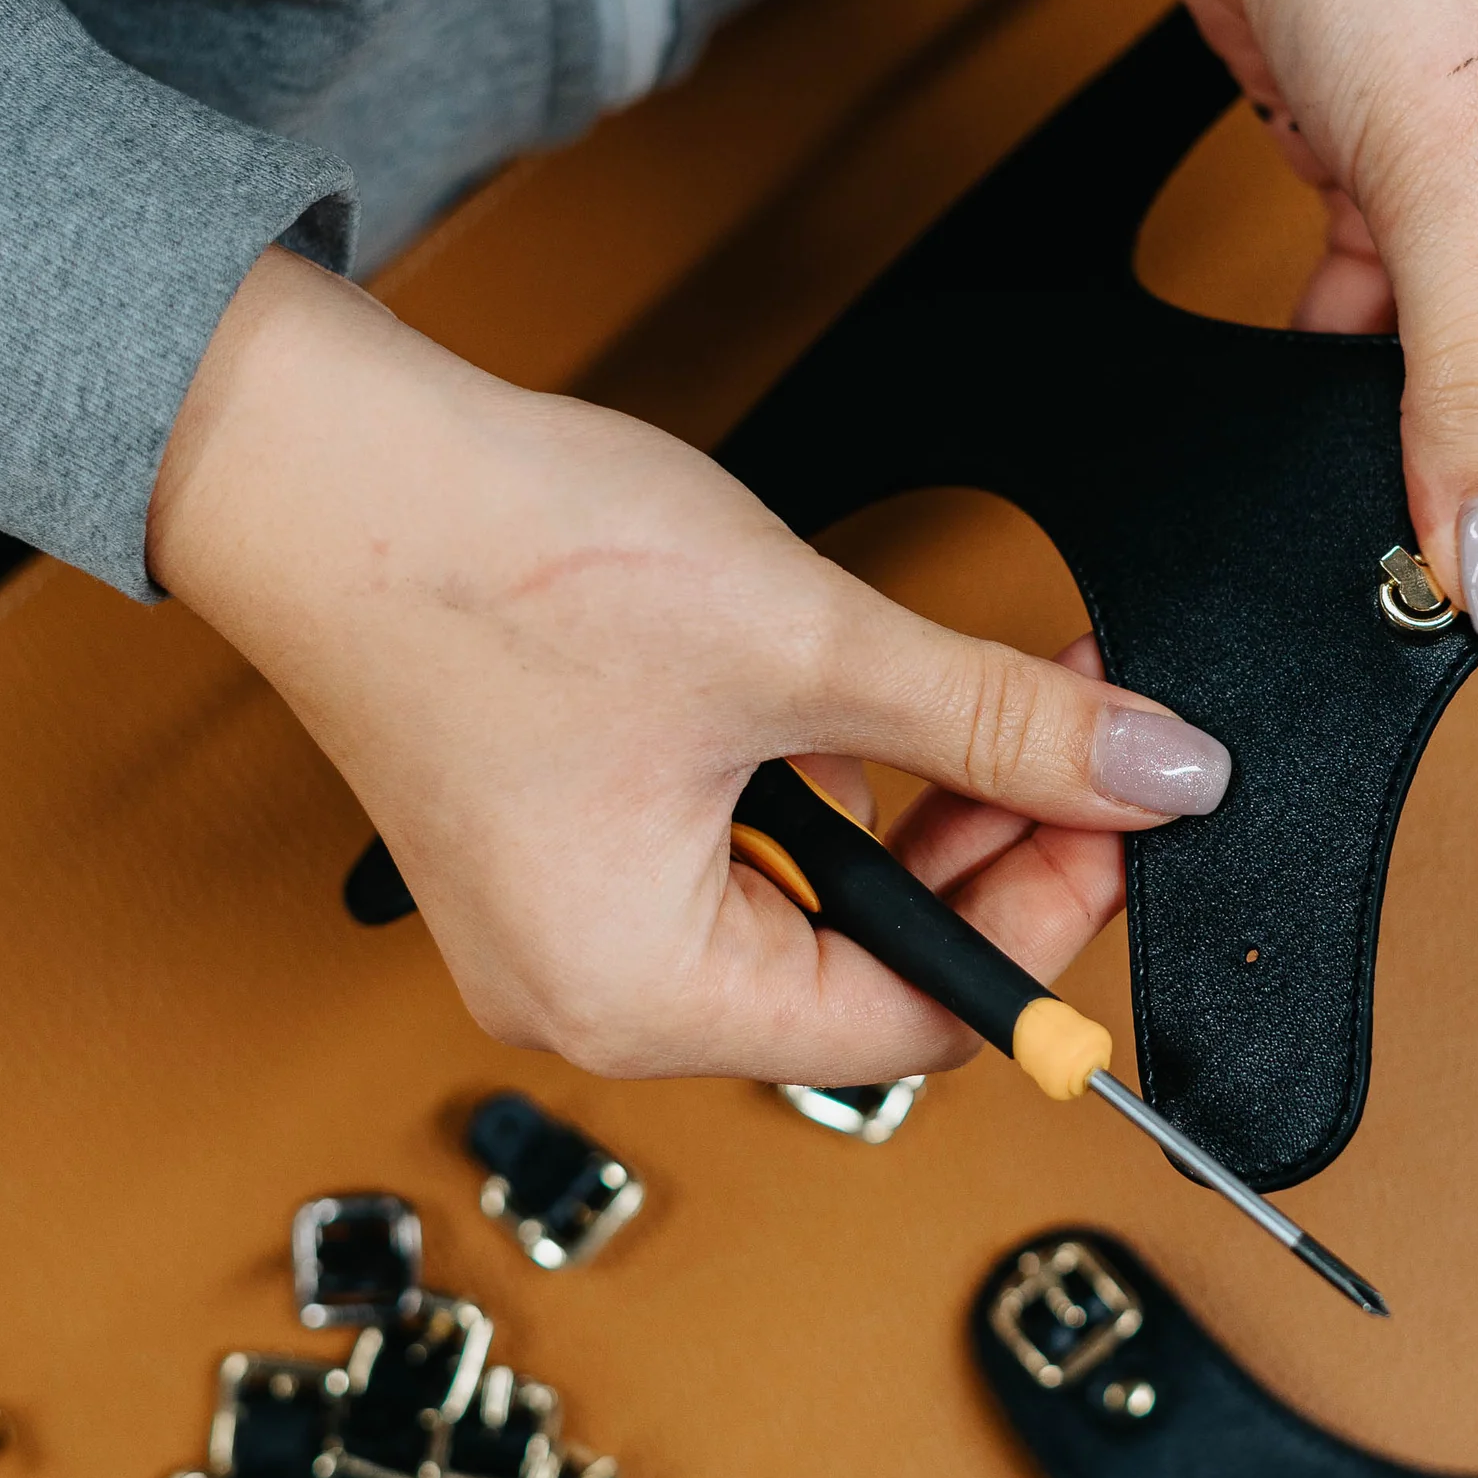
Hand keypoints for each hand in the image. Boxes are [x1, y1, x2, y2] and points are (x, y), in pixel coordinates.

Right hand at [149, 250, 1228, 1081]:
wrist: (318, 456)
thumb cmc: (497, 559)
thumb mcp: (804, 647)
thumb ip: (998, 723)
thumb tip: (1158, 775)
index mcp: (643, 996)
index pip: (910, 1021)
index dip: (1042, 920)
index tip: (1121, 816)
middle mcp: (593, 992)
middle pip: (863, 971)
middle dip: (989, 852)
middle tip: (1079, 742)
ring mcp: (565, 923)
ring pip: (808, 902)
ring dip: (913, 805)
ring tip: (985, 698)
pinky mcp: (558, 845)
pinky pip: (735, 852)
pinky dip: (819, 781)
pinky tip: (858, 697)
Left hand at [1138, 0, 1477, 638]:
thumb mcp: (1454, 183)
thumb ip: (1477, 395)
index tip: (1467, 588)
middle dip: (1459, 466)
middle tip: (1380, 546)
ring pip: (1447, 383)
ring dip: (1378, 421)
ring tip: (1327, 467)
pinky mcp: (1398, 196)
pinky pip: (1370, 335)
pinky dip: (1321, 370)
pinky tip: (1285, 403)